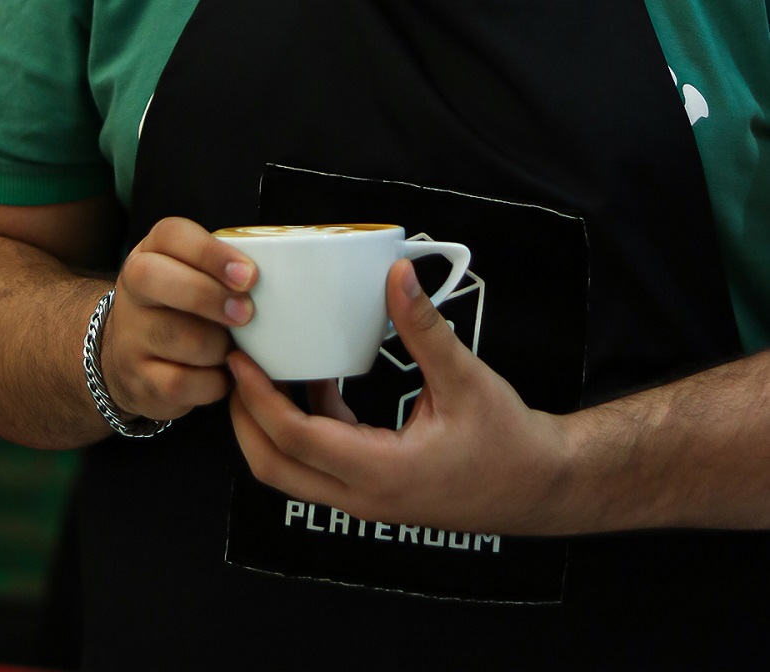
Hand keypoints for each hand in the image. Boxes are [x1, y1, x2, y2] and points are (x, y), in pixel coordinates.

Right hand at [100, 216, 256, 423]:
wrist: (132, 356)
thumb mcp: (198, 276)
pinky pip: (180, 383)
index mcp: (153, 252)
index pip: (172, 235)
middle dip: (210, 297)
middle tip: (246, 314)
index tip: (249, 275)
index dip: (211, 253)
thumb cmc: (186, 307)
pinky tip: (221, 375)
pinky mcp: (138, 379)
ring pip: (178, 337)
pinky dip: (211, 383)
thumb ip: (227, 270)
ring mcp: (130, 335)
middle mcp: (134, 289)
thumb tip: (285, 279)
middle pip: (157, 280)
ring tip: (232, 347)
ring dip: (218, 347)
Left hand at [228, 258, 570, 534]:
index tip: (240, 359)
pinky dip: (306, 424)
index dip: (258, 398)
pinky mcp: (373, 489)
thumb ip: (425, 328)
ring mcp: (366, 498)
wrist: (539, 486)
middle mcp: (363, 496)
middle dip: (244, 419)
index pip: (295, 439)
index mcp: (380, 472)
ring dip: (270, 424)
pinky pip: (321, 462)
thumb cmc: (507, 441)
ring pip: (293, 470)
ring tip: (262, 368)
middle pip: (274, 467)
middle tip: (234, 367)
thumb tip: (398, 275)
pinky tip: (316, 379)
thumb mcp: (465, 379)